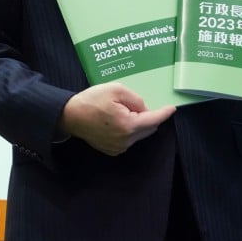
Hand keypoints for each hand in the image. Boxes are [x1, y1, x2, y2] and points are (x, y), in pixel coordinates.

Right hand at [58, 83, 175, 156]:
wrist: (69, 116)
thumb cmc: (91, 101)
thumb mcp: (115, 90)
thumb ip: (135, 99)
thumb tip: (145, 110)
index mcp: (128, 125)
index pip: (153, 120)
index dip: (164, 113)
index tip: (172, 108)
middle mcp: (126, 140)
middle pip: (148, 128)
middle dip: (147, 116)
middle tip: (132, 105)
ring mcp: (119, 147)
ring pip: (139, 134)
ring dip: (137, 124)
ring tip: (121, 112)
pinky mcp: (113, 150)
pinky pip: (129, 140)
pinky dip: (128, 130)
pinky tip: (115, 121)